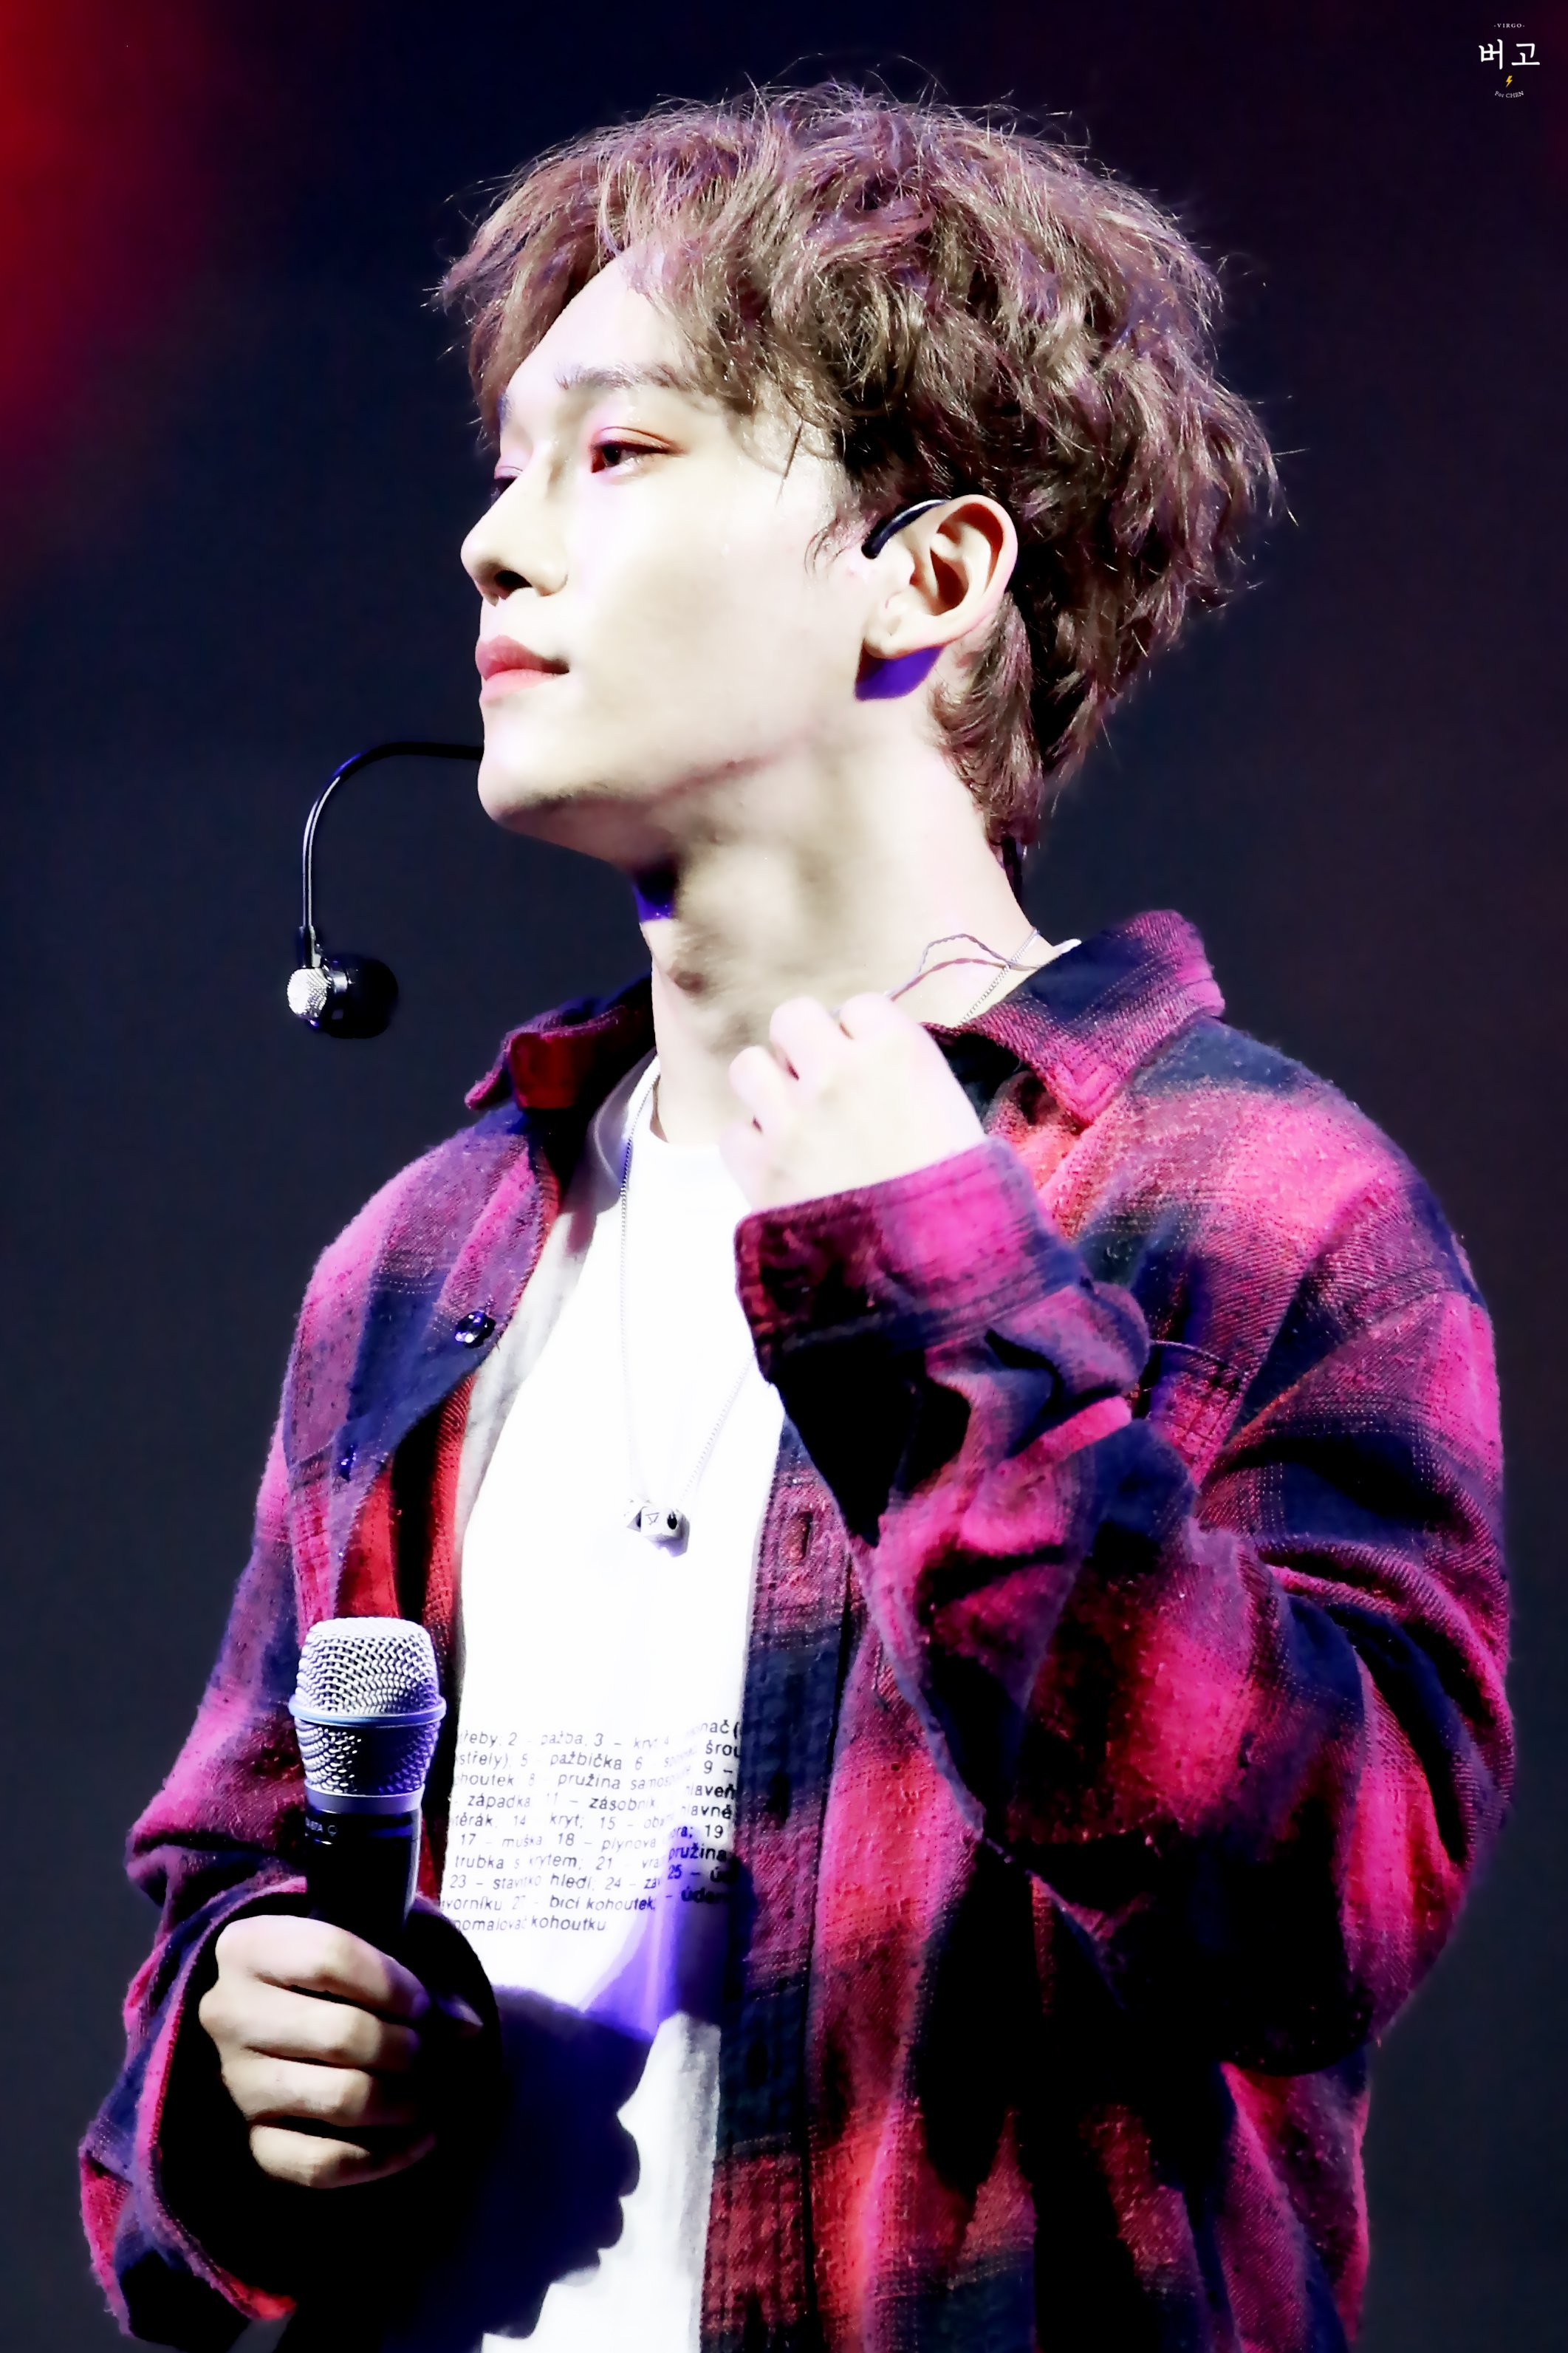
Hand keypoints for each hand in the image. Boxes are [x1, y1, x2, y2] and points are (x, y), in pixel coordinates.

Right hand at [199, 1914, 480, 2189]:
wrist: (264, 2013)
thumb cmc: (324, 1975)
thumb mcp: (357, 1952)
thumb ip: (412, 1982)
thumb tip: (467, 2029)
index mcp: (249, 1947)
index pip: (329, 1958)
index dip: (392, 1983)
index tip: (421, 2002)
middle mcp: (228, 2014)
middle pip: (339, 2035)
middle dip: (403, 2046)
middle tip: (425, 2051)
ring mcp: (235, 2083)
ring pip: (337, 2100)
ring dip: (400, 2101)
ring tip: (426, 2093)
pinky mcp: (248, 2141)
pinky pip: (320, 2164)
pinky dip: (382, 2158)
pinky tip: (420, 2140)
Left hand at [723, 992, 983, 1209]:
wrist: (933, 1270)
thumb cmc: (962, 1194)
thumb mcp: (956, 1115)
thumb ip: (909, 1075)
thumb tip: (871, 1063)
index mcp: (899, 1052)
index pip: (859, 1006)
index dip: (861, 1035)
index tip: (869, 1066)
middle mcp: (838, 1072)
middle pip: (793, 1017)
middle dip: (804, 1046)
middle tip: (821, 1084)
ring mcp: (792, 1119)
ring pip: (749, 1065)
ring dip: (768, 1089)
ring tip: (793, 1121)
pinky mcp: (761, 1168)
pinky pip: (735, 1131)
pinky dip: (754, 1146)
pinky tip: (782, 1165)